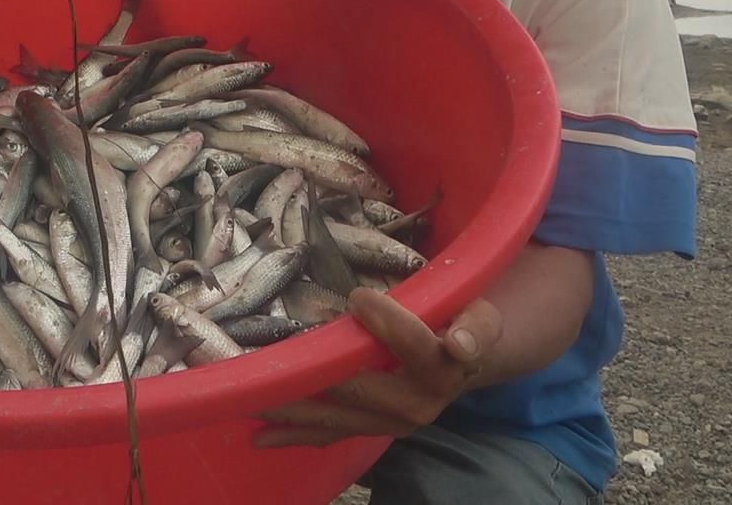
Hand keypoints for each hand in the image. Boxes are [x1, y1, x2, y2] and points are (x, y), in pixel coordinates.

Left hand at [254, 287, 501, 447]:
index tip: (359, 297)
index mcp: (444, 370)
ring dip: (293, 408)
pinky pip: (331, 434)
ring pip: (337, 416)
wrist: (460, 367)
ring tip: (252, 398)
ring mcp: (388, 423)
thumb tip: (460, 344)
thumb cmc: (461, 326)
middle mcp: (416, 405)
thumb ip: (477, 327)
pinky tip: (261, 436)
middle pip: (360, 388)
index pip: (415, 347)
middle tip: (277, 356)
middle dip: (318, 373)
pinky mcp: (370, 429)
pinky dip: (295, 435)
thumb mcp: (479, 316)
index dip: (389, 325)